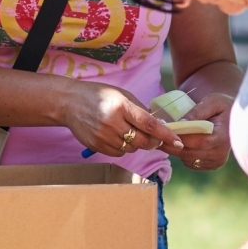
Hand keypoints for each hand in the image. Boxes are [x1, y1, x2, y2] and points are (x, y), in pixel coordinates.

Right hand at [63, 81, 184, 157]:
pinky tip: (115, 136)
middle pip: (143, 142)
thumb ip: (139, 110)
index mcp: (122, 106)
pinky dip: (122, 147)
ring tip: (126, 131)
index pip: (149, 124)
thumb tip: (158, 126)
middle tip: (153, 138)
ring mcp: (103, 136)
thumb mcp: (121, 95)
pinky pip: (118, 153)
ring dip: (135, 144)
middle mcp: (113, 122)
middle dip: (152, 142)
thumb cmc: (98, 95)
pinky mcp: (96, 146)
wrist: (69, 102)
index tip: (178, 142)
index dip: (165, 135)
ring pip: (131, 149)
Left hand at [167, 93, 231, 171]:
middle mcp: (221, 152)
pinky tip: (176, 144)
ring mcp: (217, 161)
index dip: (181, 138)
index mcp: (223, 136)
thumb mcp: (212, 102)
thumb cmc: (222, 106)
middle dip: (172, 145)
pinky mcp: (211, 165)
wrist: (233, 117)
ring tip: (163, 139)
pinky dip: (181, 154)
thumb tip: (181, 122)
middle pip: (191, 153)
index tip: (165, 130)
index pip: (199, 142)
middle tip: (156, 137)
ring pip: (188, 159)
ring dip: (174, 151)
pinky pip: (191, 163)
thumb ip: (198, 111)